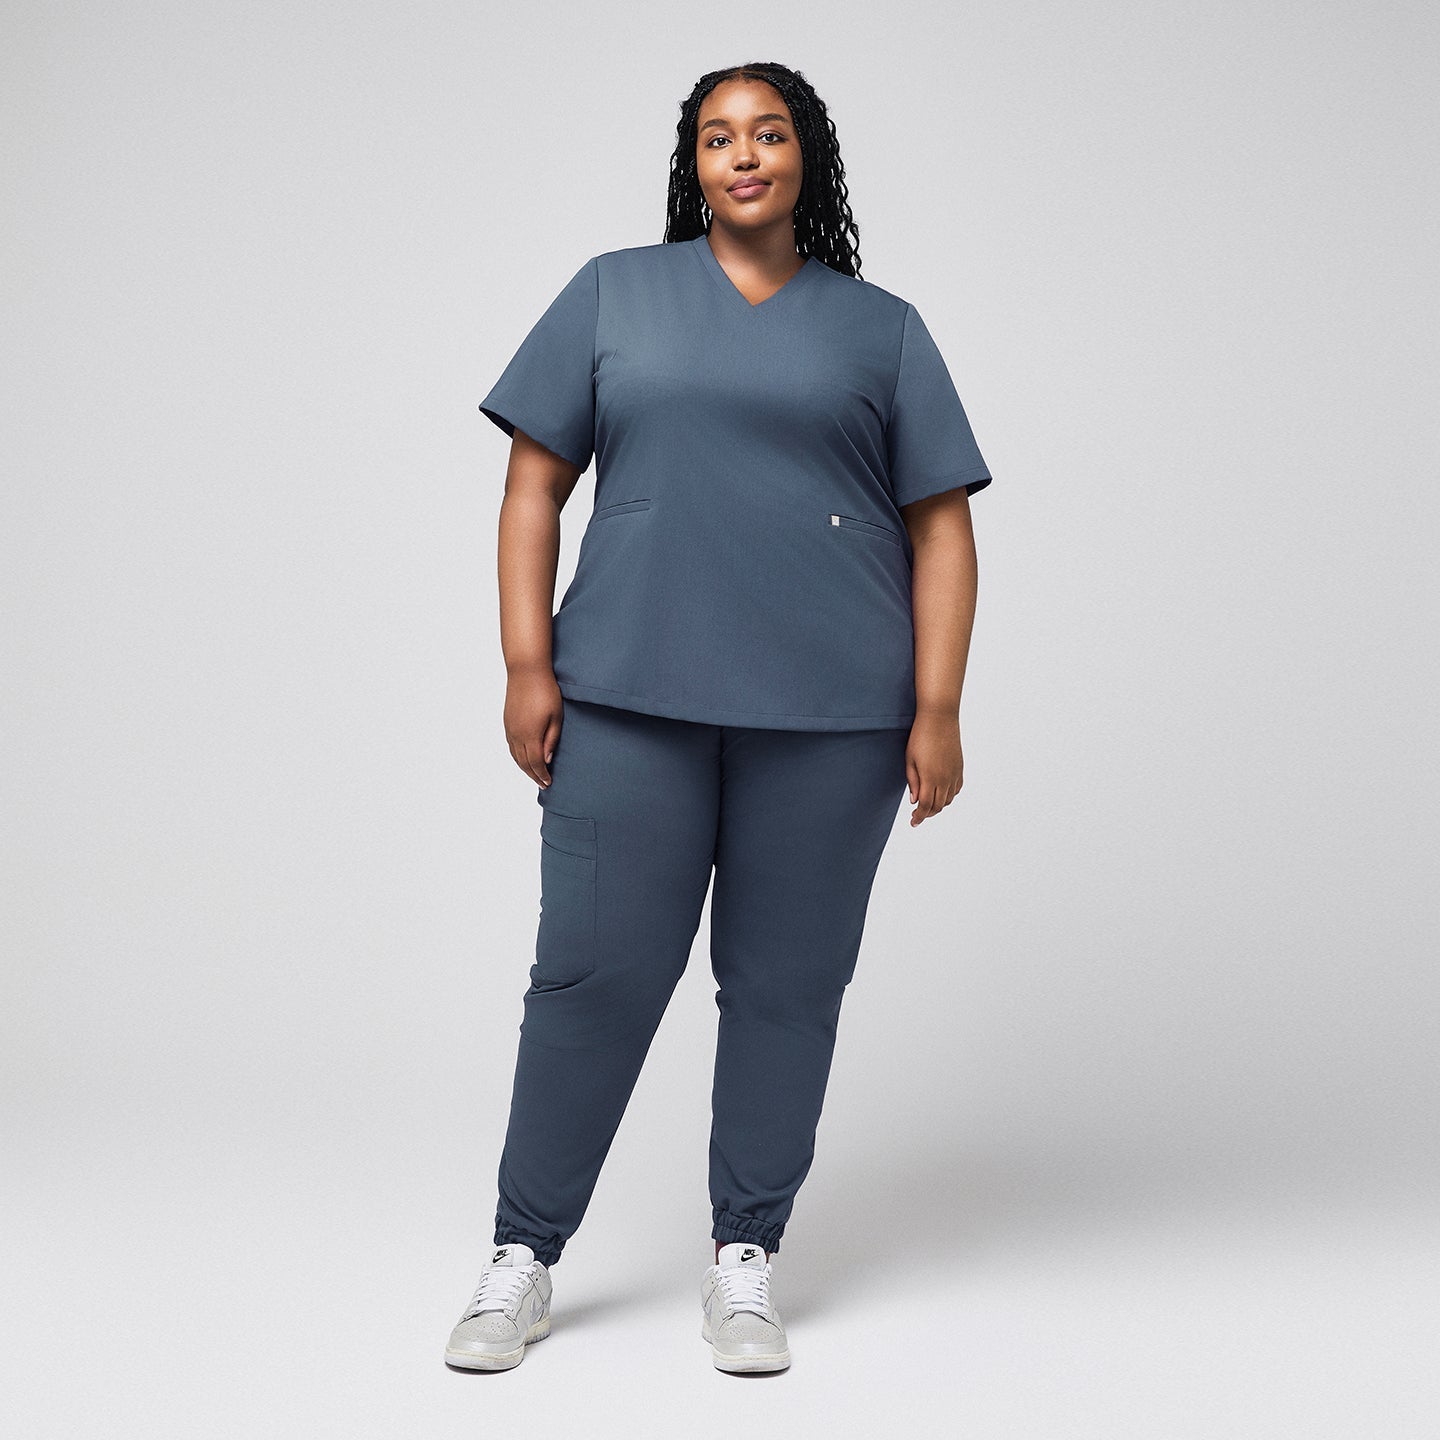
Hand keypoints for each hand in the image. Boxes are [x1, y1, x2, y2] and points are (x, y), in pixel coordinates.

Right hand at [503, 667, 563, 787]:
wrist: (526, 671)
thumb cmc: (546, 691)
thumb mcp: (556, 717)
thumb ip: (551, 740)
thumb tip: (547, 760)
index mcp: (530, 736)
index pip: (536, 763)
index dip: (542, 775)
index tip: (549, 783)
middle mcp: (517, 735)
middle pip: (524, 763)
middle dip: (533, 775)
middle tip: (543, 784)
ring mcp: (510, 728)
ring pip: (515, 756)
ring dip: (524, 768)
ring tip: (534, 774)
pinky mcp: (507, 722)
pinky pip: (511, 746)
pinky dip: (517, 757)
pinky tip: (524, 758)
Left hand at [905, 709, 963, 825]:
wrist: (940, 718)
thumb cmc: (920, 736)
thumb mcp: (910, 759)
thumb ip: (913, 782)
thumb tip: (914, 801)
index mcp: (930, 778)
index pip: (925, 806)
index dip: (919, 817)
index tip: (913, 823)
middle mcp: (945, 778)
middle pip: (938, 806)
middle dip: (927, 814)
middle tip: (917, 816)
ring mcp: (954, 773)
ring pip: (948, 799)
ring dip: (938, 805)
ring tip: (927, 805)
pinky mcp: (960, 767)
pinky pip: (956, 789)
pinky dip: (949, 796)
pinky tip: (941, 793)